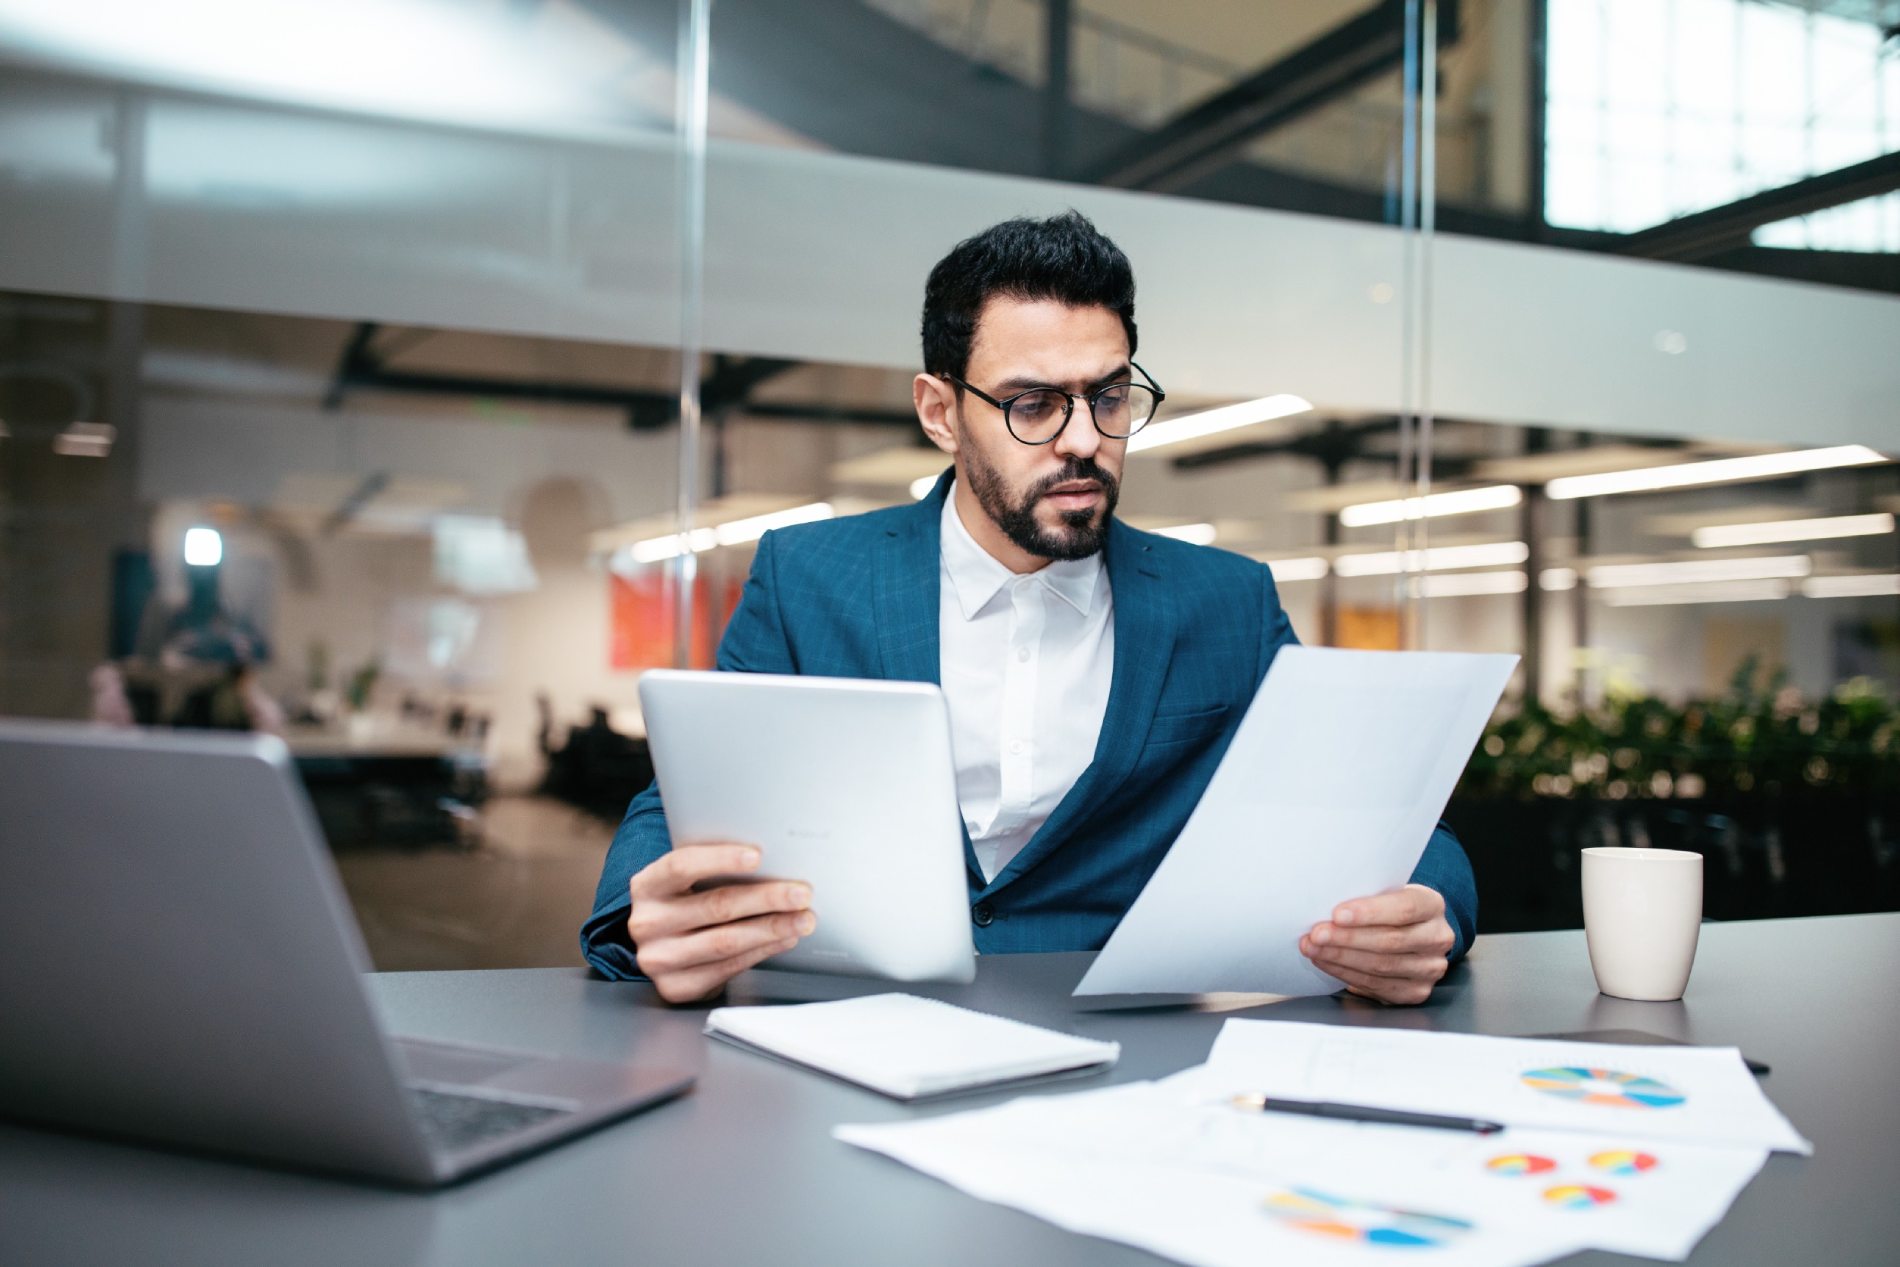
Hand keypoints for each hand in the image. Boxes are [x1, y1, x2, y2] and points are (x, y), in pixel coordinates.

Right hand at [627, 843, 816, 1003]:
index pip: (681, 865)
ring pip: (726, 941)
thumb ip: (715, 870)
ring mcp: (658, 959)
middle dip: (766, 898)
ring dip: (772, 929)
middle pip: (715, 906)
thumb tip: (774, 861)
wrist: (663, 948)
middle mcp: (647, 923)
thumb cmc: (685, 904)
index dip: (720, 859)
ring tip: (802, 919)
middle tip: (801, 893)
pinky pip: (727, 968)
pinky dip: (761, 952)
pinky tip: (783, 939)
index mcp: (647, 885)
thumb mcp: (687, 882)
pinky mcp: (676, 987)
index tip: (758, 856)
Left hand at [1299, 884, 1452, 1005]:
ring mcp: (1430, 968)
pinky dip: (1346, 973)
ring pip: (1381, 966)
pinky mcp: (1416, 991)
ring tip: (1314, 948)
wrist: (1411, 931)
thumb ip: (1366, 895)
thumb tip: (1325, 904)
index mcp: (1432, 905)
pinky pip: (1376, 985)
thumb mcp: (1386, 891)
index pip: (1403, 909)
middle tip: (1316, 934)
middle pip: (1389, 941)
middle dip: (1347, 938)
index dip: (1369, 913)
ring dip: (1340, 958)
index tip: (1337, 914)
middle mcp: (1438, 938)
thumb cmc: (1390, 908)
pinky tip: (1327, 962)